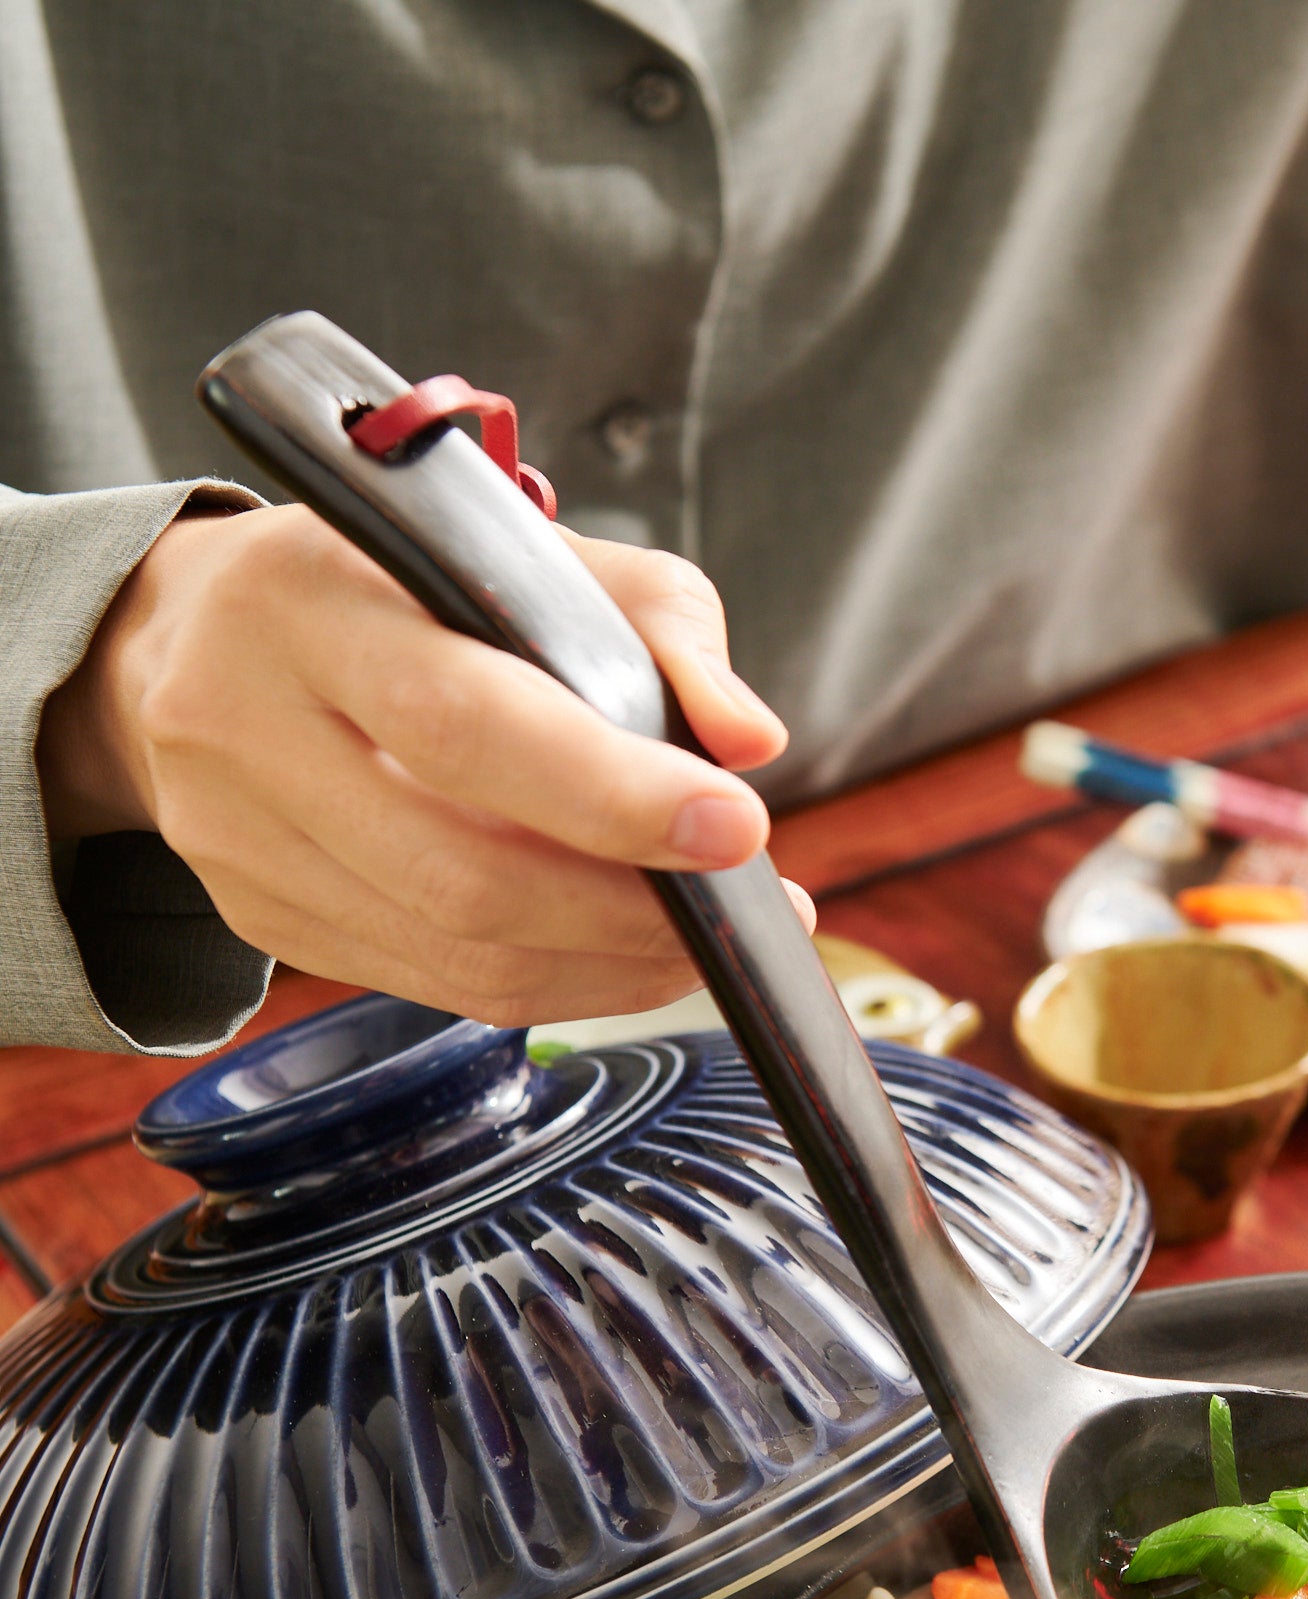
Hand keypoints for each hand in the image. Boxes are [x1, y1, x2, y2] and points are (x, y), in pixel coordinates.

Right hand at [37, 504, 810, 1024]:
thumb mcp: (524, 547)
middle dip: (628, 912)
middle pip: (461, 870)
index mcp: (309, 597)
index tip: (735, 826)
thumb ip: (655, 622)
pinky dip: (556, 983)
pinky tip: (623, 957)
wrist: (197, 633)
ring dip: (608, 965)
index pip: (465, 723)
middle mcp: (243, 720)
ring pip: (455, 950)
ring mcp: (237, 836)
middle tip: (736, 912)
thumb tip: (750, 741)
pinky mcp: (259, 913)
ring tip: (699, 942)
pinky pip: (437, 983)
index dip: (609, 793)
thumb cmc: (396, 581)